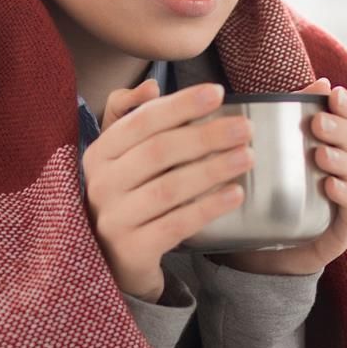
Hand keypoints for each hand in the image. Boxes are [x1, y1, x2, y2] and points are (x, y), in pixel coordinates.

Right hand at [83, 79, 254, 302]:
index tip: (218, 93)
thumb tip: (151, 86)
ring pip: (169, 188)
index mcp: (99, 154)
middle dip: (206, 136)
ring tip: (247, 158)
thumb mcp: (120, 156)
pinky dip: (207, 208)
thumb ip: (130, 116)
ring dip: (212, 170)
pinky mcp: (132, 251)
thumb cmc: (126, 197)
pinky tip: (235, 195)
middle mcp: (101, 185)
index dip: (181, 104)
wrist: (113, 262)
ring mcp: (114, 220)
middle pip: (158, 152)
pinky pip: (175, 225)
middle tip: (245, 129)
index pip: (141, 121)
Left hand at [217, 77, 346, 278]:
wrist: (253, 251)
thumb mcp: (270, 153)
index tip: (333, 93)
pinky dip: (345, 196)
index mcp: (334, 150)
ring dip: (343, 161)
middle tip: (317, 123)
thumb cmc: (265, 194)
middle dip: (341, 131)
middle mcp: (345, 174)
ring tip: (320, 154)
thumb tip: (319, 81)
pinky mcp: (340, 231)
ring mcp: (346, 203)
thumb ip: (289, 117)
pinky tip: (329, 186)